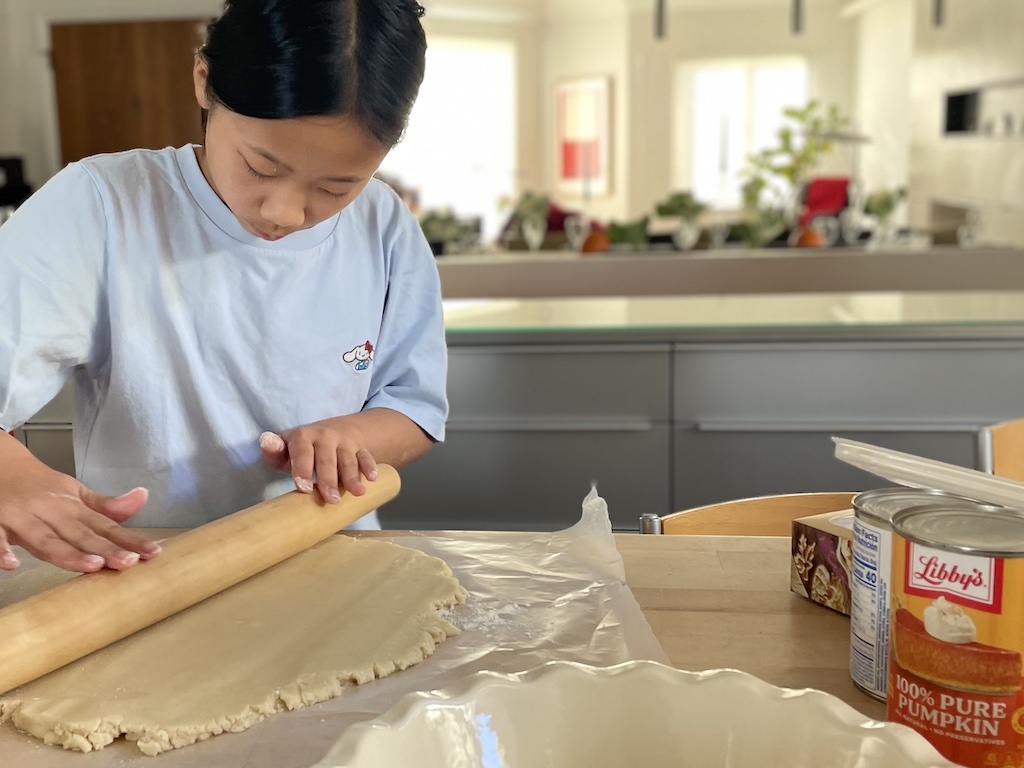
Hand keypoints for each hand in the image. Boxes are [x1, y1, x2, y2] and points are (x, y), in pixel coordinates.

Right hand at [0, 462, 160, 572]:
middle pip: (80, 534)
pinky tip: (12, 564)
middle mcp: (50, 511)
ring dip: (67, 553)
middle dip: (104, 549)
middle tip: (127, 562)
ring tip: (91, 565)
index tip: (152, 552)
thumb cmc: (41, 487)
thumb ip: (105, 506)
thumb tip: (143, 497)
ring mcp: (22, 518)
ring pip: (45, 540)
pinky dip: (1, 550)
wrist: (0, 465)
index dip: (129, 540)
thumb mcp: (75, 493)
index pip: (105, 526)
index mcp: (72, 507)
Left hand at [259, 421, 378, 503]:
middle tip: (332, 499)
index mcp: (303, 436)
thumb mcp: (286, 449)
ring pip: (348, 459)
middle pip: (327, 459)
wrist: (334, 431)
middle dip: (329, 479)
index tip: (304, 488)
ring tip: (357, 493)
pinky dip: (370, 466)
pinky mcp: (359, 448)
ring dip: (353, 475)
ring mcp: (344, 442)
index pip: (302, 452)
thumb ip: (274, 451)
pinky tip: (372, 478)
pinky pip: (366, 456)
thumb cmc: (302, 449)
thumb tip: (266, 441)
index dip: (302, 469)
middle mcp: (325, 436)